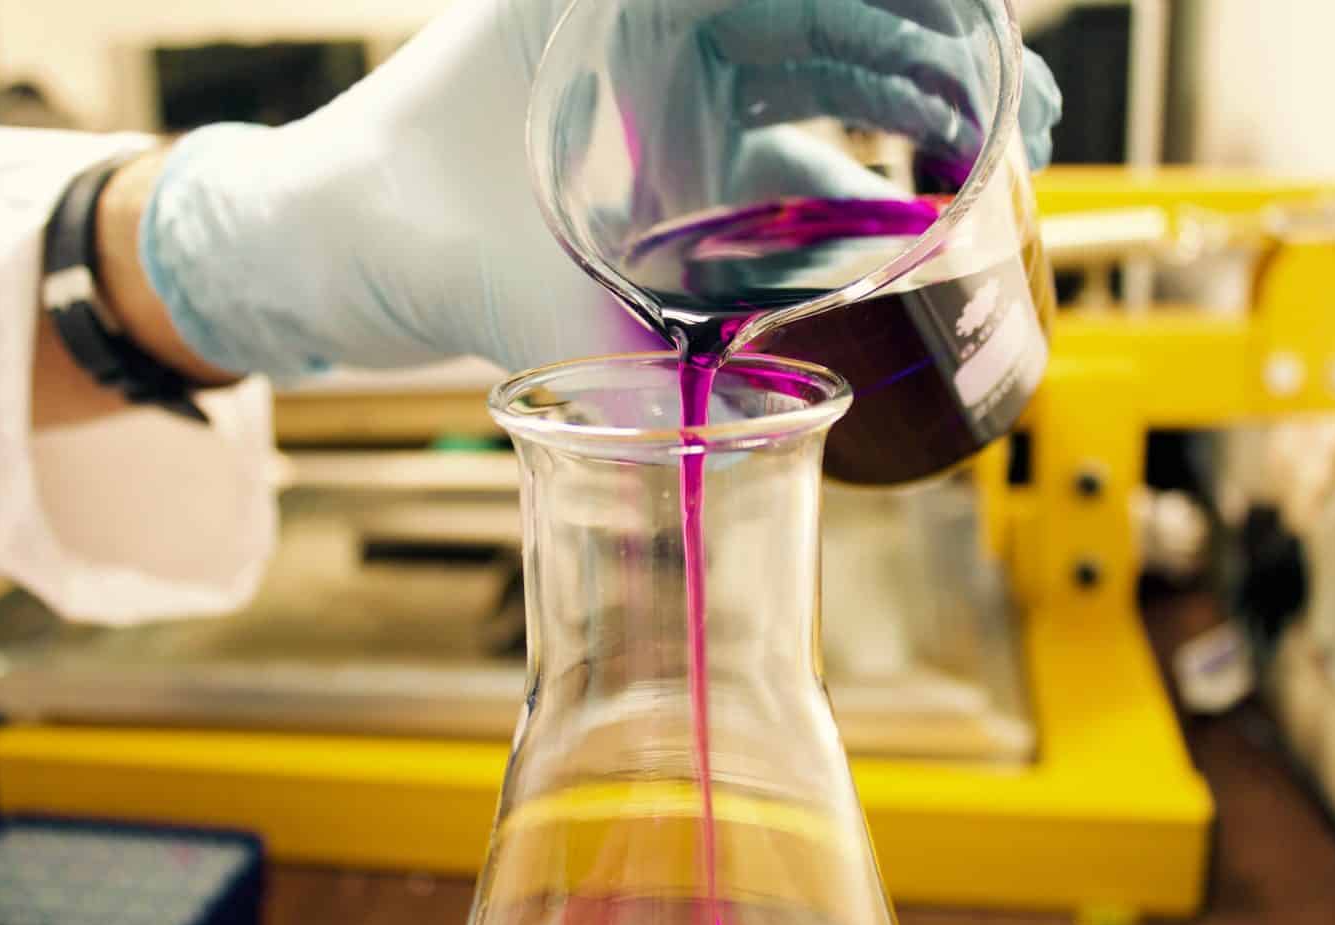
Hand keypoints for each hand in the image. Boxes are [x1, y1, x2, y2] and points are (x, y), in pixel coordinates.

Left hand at [137, 0, 1059, 382]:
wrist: (315, 242)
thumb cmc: (377, 212)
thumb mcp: (495, 278)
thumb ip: (602, 370)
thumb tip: (703, 468)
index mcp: (614, 7)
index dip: (911, 14)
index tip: (986, 46)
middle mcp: (654, 31)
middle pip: (836, 22)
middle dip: (938, 64)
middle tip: (1019, 124)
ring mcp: (668, 91)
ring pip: (822, 85)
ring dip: (910, 121)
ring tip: (998, 166)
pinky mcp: (671, 155)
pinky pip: (784, 153)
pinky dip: (845, 187)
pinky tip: (906, 229)